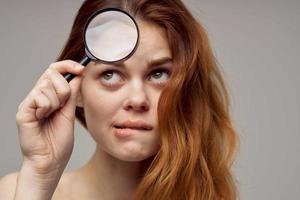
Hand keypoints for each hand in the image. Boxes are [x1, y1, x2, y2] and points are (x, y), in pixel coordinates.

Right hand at [16, 60, 83, 174]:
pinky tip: (44, 118)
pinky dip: (47, 107)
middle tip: (62, 105)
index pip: (55, 71)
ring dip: (56, 101)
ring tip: (52, 115)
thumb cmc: (59, 141)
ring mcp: (29, 103)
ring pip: (47, 85)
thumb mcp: (69, 112)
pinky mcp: (23, 111)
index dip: (68, 66)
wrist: (51, 160)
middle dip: (64, 88)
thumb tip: (78, 75)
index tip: (81, 69)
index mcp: (49, 96)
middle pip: (52, 73)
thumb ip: (72, 94)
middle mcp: (37, 96)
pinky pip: (38, 96)